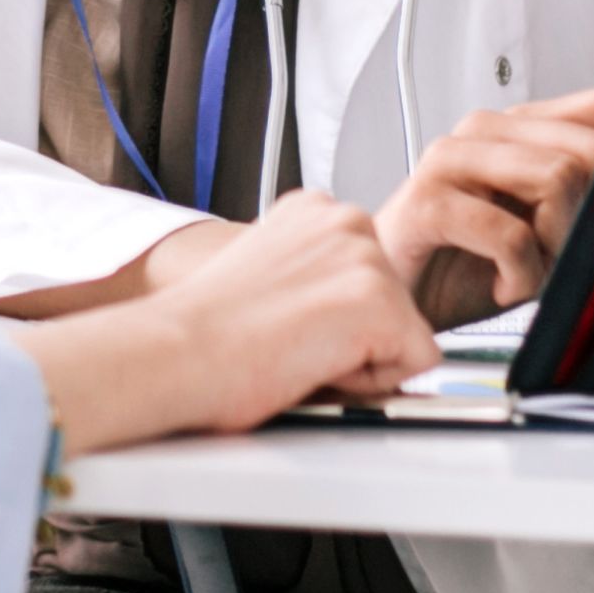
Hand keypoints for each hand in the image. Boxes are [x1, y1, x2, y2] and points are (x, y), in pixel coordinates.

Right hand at [7, 192, 436, 449]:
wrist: (176, 353)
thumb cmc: (203, 334)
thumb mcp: (268, 277)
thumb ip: (318, 280)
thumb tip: (352, 317)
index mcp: (315, 210)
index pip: (370, 277)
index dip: (336, 320)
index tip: (286, 323)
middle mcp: (345, 219)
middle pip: (398, 303)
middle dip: (360, 337)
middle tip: (292, 343)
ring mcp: (365, 256)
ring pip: (408, 334)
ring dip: (364, 359)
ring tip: (299, 351)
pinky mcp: (380, 299)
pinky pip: (416, 363)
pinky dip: (374, 381)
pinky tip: (317, 363)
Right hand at [374, 85, 593, 330]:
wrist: (394, 302)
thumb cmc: (464, 265)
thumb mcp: (542, 229)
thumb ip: (586, 193)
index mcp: (516, 129)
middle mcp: (483, 132)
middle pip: (588, 149)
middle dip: (590, 215)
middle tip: (563, 257)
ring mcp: (450, 161)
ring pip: (556, 179)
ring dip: (555, 248)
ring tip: (528, 272)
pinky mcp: (427, 203)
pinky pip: (509, 235)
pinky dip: (519, 276)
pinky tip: (502, 285)